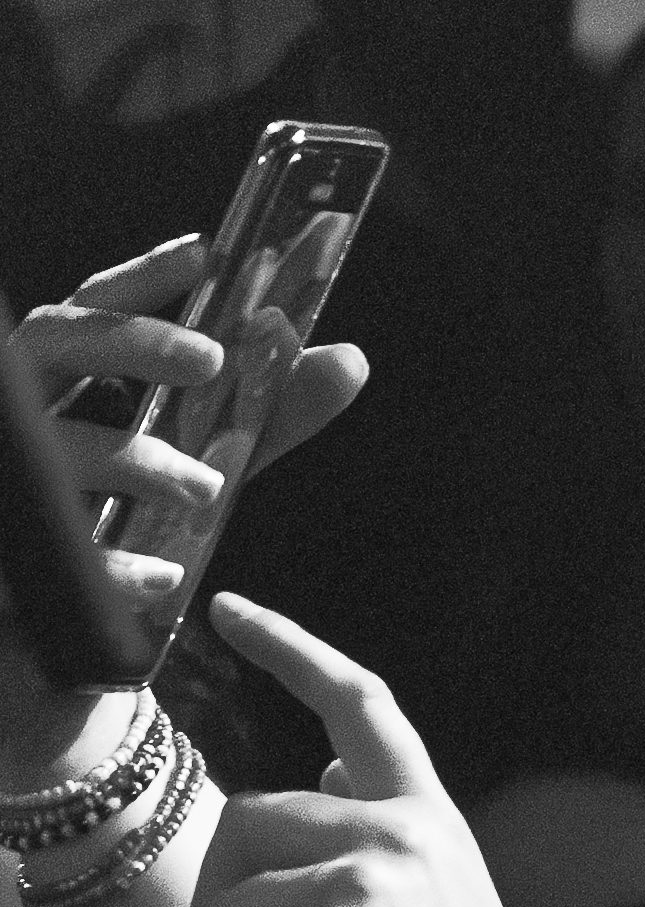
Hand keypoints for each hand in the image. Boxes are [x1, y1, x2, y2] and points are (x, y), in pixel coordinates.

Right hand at [0, 241, 365, 772]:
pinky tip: (163, 580)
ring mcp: (9, 494)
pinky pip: (49, 555)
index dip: (139, 276)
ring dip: (135, 458)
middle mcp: (21, 426)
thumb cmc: (126, 534)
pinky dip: (110, 566)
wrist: (63, 653)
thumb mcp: (205, 466)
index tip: (209, 253)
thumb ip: (264, 416)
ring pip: (48, 447)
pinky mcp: (7, 563)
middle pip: (47, 344)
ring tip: (206, 487)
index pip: (86, 306)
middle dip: (127, 341)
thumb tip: (348, 358)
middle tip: (211, 360)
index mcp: (62, 387)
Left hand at [186, 595, 582, 906]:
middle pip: (244, 824)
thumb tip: (331, 760)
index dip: (292, 650)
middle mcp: (403, 837)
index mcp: (432, 827)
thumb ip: (381, 839)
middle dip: (243, 905)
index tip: (233, 611)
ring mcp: (366, 884)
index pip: (362, 707)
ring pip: (220, 901)